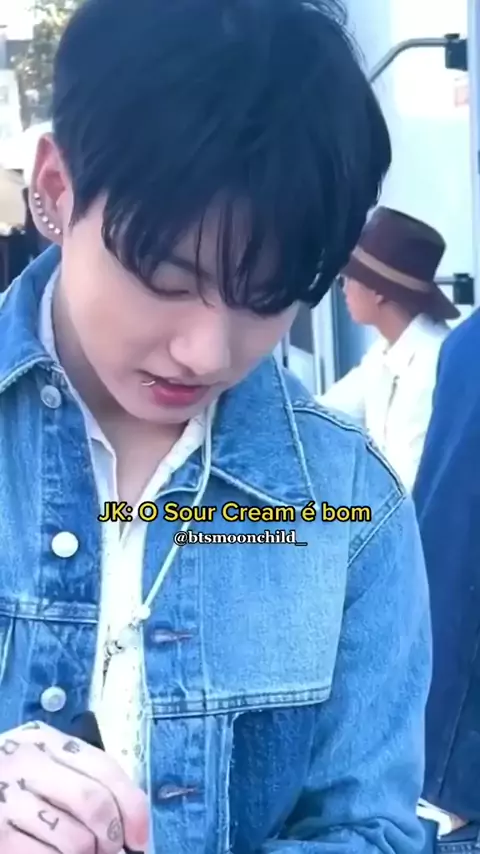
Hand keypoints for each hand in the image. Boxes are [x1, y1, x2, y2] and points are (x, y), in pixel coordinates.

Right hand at [0, 720, 148, 852]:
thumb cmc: (5, 785)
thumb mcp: (39, 767)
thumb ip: (77, 780)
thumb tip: (128, 825)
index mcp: (44, 740)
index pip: (105, 768)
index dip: (133, 807)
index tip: (141, 839)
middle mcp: (24, 761)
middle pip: (94, 802)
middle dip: (112, 838)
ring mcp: (5, 798)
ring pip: (73, 840)